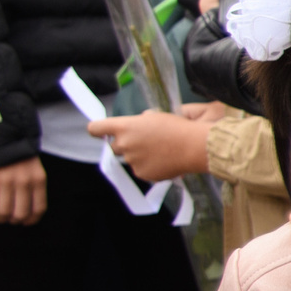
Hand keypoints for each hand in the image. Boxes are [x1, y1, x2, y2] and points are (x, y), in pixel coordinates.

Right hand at [0, 156, 44, 223]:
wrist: (0, 138)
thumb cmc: (17, 157)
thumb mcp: (33, 169)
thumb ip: (33, 187)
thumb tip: (28, 214)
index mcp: (38, 179)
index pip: (39, 208)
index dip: (31, 220)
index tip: (25, 223)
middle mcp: (24, 182)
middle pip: (20, 214)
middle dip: (13, 220)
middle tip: (8, 218)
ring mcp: (6, 181)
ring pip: (3, 212)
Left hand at [89, 105, 217, 181]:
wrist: (194, 147)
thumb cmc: (177, 128)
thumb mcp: (157, 116)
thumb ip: (139, 122)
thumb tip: (137, 125)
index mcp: (125, 127)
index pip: (96, 128)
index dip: (97, 130)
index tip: (101, 132)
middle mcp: (124, 144)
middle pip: (113, 147)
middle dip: (124, 145)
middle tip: (142, 142)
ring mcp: (132, 160)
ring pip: (130, 159)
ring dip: (139, 156)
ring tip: (161, 151)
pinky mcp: (141, 173)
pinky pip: (141, 170)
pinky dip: (149, 166)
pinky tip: (164, 161)